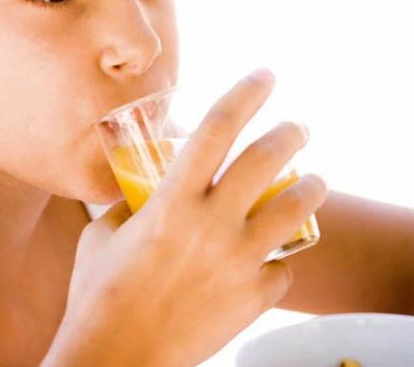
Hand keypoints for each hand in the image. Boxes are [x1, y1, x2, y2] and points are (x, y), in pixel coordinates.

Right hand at [45, 69, 327, 366]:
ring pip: (296, 207)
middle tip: (299, 127)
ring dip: (312, 186)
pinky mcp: (255, 297)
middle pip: (267, 158)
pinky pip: (282, 268)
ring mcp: (239, 261)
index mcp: (171, 201)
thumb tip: (142, 191)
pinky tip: (275, 258)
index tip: (265, 75)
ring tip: (315, 181)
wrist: (118, 360)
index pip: (217, 128)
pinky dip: (279, 259)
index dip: (245, 94)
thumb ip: (130, 206)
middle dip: (291, 132)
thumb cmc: (97, 295)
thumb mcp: (103, 236)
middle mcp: (212, 223)